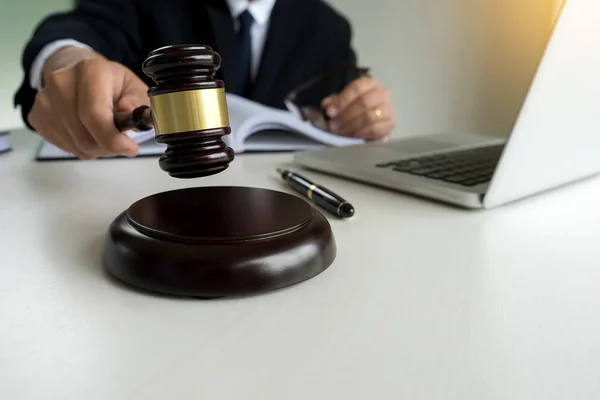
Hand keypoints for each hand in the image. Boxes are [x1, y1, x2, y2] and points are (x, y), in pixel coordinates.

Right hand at [27, 46, 149, 159]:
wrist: (78, 71)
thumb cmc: (111, 83)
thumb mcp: (134, 87)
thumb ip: (138, 102)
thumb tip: (131, 113)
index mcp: (90, 71)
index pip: (95, 116)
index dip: (114, 140)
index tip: (131, 148)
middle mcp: (61, 83)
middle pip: (85, 137)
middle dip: (109, 147)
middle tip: (121, 143)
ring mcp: (45, 100)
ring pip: (76, 146)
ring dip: (97, 149)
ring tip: (105, 134)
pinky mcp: (37, 116)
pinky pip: (65, 147)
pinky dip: (82, 147)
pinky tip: (88, 132)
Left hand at [321, 77, 394, 139]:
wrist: (369, 119)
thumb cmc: (355, 107)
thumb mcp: (343, 101)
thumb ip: (335, 102)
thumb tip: (327, 106)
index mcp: (370, 83)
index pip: (356, 88)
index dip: (342, 100)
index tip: (329, 112)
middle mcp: (382, 93)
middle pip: (364, 103)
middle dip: (345, 116)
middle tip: (333, 126)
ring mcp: (388, 108)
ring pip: (369, 117)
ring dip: (351, 126)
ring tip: (340, 131)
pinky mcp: (390, 124)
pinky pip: (375, 130)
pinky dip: (361, 134)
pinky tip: (351, 136)